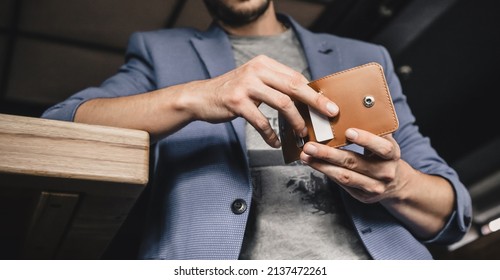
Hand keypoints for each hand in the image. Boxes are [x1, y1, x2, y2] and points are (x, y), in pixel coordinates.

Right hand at [187, 55, 338, 147]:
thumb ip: (276, 85)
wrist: (200, 97)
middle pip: (294, 86)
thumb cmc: (232, 92)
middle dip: (315, 102)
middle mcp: (256, 70)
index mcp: (264, 63)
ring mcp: (246, 85)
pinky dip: (270, 134)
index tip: (327, 104)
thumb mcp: (254, 81)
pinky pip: (261, 121)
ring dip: (295, 120)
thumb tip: (305, 99)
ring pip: (282, 103)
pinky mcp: (236, 102)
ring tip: (301, 133)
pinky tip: (275, 142)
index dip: (313, 92)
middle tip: (329, 114)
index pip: (296, 77)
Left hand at [300, 128, 406, 203]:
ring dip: (321, 165)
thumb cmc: (383, 155)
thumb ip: (372, 130)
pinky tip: (313, 163)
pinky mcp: (362, 195)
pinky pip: (341, 184)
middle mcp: (385, 172)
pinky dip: (325, 172)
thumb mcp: (384, 142)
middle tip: (310, 145)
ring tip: (305, 155)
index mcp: (392, 155)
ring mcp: (374, 187)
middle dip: (329, 154)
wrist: (396, 183)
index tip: (348, 132)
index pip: (382, 147)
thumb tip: (352, 107)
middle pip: (354, 163)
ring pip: (344, 176)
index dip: (366, 139)